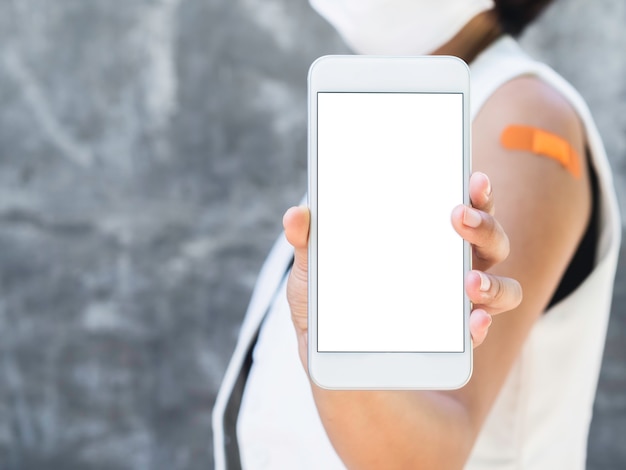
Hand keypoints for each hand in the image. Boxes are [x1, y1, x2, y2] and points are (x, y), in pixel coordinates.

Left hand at [284, 172, 521, 363]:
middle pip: (490, 239)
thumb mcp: (313, 274)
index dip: (474, 192)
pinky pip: (481, 329)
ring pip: (501, 285)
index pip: (462, 208)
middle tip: (458, 217)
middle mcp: (453, 267)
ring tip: (468, 283)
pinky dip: (481, 325)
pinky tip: (471, 323)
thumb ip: (308, 243)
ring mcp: (459, 304)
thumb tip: (296, 214)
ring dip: (492, 281)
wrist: (334, 362)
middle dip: (483, 224)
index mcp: (425, 240)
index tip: (471, 178)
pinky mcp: (456, 340)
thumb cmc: (329, 307)